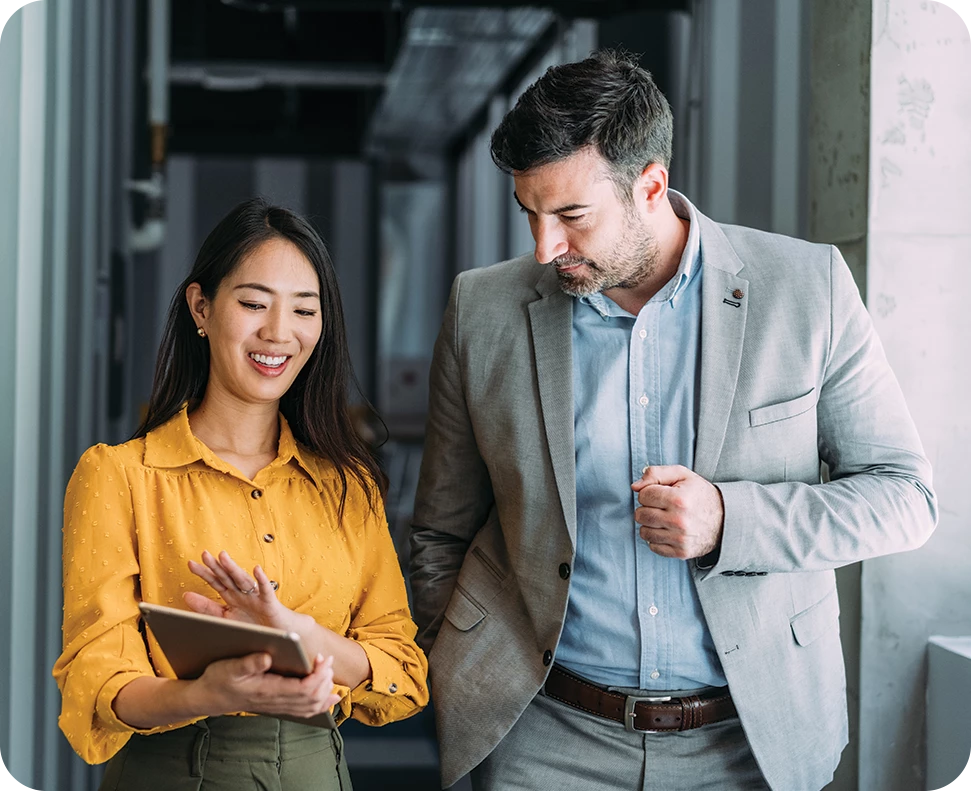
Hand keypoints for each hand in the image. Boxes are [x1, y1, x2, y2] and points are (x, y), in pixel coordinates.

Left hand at [185, 550, 309, 634]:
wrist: (278, 636)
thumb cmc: (252, 626)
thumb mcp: (225, 618)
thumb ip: (206, 608)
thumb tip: (185, 595)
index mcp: (232, 597)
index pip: (216, 582)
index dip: (204, 573)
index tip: (190, 564)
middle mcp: (242, 594)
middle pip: (227, 578)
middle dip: (216, 566)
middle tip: (204, 554)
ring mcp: (255, 597)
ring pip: (243, 580)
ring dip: (234, 569)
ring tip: (223, 557)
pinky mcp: (269, 603)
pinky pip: (265, 590)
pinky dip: (262, 580)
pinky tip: (257, 569)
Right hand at [196, 651, 340, 718]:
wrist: (209, 698)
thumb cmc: (219, 680)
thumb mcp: (229, 667)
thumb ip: (249, 663)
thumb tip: (268, 657)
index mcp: (268, 691)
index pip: (303, 689)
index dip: (318, 675)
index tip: (323, 658)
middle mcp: (276, 701)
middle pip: (312, 698)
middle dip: (325, 679)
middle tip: (327, 660)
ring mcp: (277, 706)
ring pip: (310, 707)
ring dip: (325, 691)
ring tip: (329, 672)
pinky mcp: (277, 705)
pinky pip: (304, 711)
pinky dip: (321, 704)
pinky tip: (330, 696)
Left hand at [631, 465, 723, 558]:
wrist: (725, 519)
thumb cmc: (700, 495)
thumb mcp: (682, 475)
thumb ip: (656, 474)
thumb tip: (635, 486)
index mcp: (679, 499)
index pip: (643, 495)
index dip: (649, 492)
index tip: (660, 494)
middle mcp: (679, 521)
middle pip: (640, 514)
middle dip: (647, 508)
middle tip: (661, 507)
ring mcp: (680, 539)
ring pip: (644, 532)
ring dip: (650, 524)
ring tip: (664, 519)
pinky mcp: (681, 552)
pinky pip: (653, 546)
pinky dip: (657, 539)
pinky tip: (668, 531)